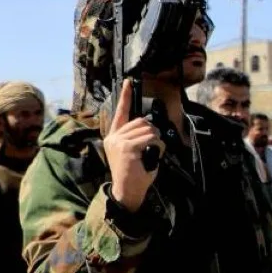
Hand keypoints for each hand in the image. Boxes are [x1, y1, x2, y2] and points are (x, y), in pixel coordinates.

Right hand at [104, 79, 164, 212]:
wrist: (127, 191)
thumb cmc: (134, 173)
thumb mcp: (134, 151)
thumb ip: (138, 137)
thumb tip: (151, 128)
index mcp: (114, 135)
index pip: (120, 112)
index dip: (125, 96)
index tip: (128, 81)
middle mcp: (114, 136)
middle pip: (143, 121)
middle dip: (153, 133)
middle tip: (151, 149)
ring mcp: (119, 141)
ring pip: (149, 130)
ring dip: (156, 142)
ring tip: (149, 155)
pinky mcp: (127, 147)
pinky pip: (151, 139)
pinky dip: (157, 148)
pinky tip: (150, 158)